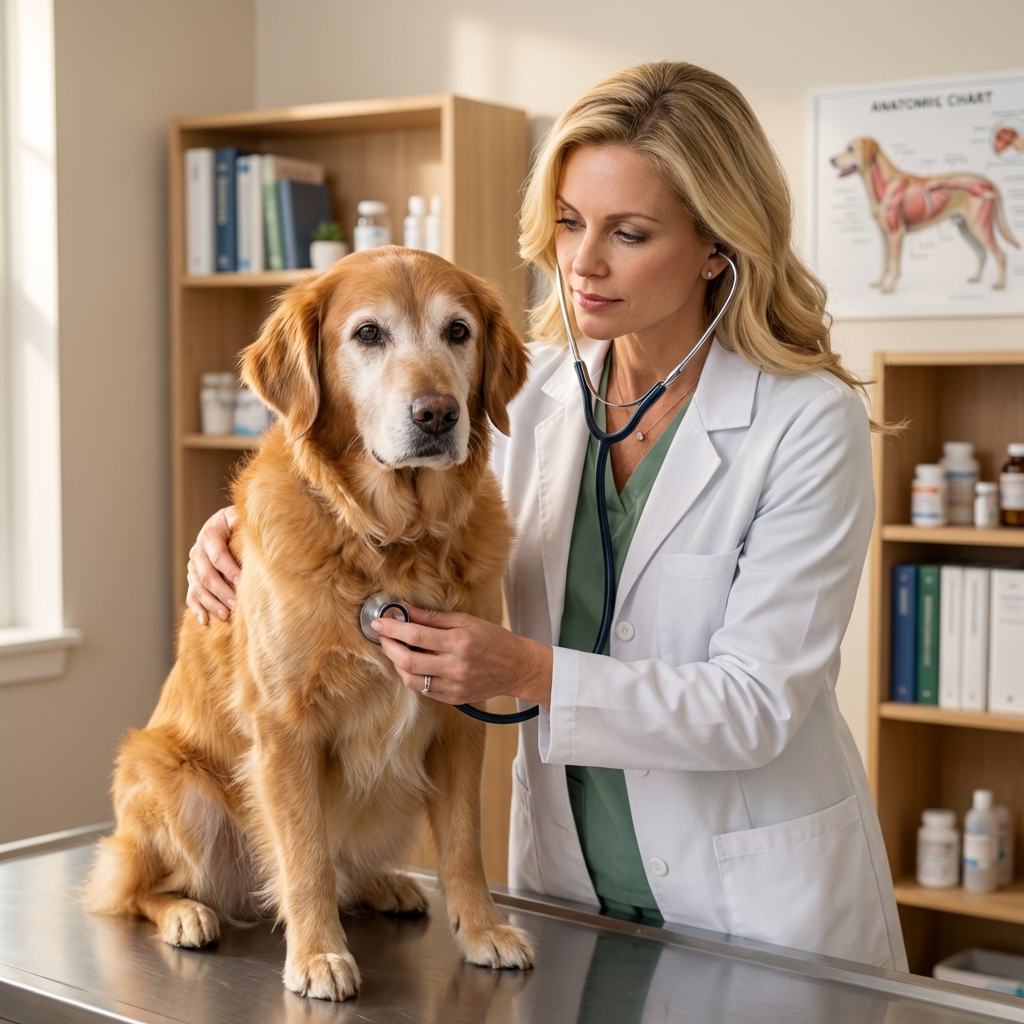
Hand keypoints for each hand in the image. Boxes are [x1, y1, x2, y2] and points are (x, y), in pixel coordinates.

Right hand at [186, 506, 240, 624]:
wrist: (223, 525)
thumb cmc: (236, 522)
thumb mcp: (237, 516)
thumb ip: (239, 519)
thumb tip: (242, 522)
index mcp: (209, 535)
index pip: (217, 554)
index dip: (229, 569)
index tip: (242, 581)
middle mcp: (198, 551)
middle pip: (206, 575)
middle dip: (221, 591)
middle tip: (236, 605)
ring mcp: (193, 566)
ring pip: (198, 588)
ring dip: (212, 603)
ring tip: (226, 616)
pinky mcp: (192, 578)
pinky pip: (191, 595)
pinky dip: (197, 609)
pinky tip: (205, 621)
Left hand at [372, 607, 551, 708]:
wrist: (516, 667)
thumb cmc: (493, 639)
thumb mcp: (466, 621)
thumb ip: (433, 618)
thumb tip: (406, 610)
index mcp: (459, 643)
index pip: (416, 635)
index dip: (393, 628)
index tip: (379, 622)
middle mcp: (455, 667)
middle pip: (408, 661)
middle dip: (389, 647)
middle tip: (383, 636)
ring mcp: (453, 686)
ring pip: (411, 679)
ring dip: (397, 664)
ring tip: (396, 650)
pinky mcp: (453, 698)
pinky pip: (423, 690)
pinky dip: (412, 676)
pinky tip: (412, 664)